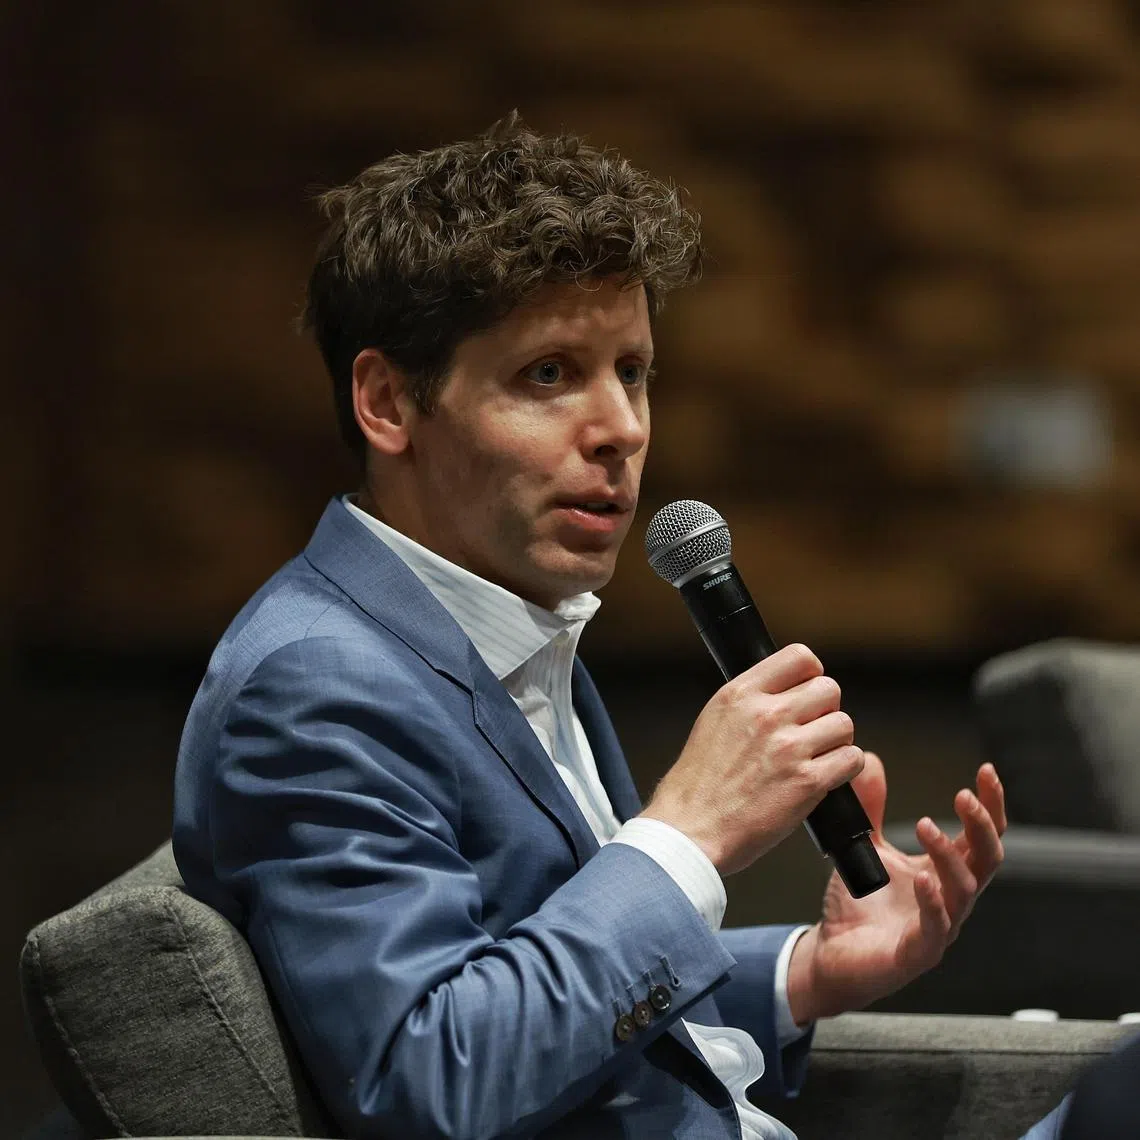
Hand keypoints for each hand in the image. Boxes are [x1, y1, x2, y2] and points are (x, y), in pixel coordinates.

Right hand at [641, 644, 865, 874]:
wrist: (690, 830)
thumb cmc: (697, 786)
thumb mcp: (713, 721)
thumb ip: (749, 702)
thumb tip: (783, 692)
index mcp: (740, 694)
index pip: (800, 657)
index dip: (811, 675)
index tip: (807, 692)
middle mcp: (766, 715)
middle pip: (829, 689)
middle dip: (826, 710)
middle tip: (811, 731)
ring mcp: (788, 748)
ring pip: (844, 724)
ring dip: (836, 742)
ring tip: (815, 758)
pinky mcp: (807, 782)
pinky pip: (851, 759)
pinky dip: (845, 770)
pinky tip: (824, 778)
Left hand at [786, 752, 1005, 1024]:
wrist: (832, 954)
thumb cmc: (859, 904)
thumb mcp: (866, 846)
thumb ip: (872, 807)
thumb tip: (871, 761)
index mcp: (945, 872)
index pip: (981, 835)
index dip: (990, 805)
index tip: (986, 771)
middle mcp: (951, 898)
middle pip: (986, 859)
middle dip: (982, 825)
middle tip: (964, 796)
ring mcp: (940, 927)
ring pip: (964, 889)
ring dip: (948, 855)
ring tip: (925, 825)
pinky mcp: (918, 952)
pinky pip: (936, 928)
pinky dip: (933, 902)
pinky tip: (923, 881)